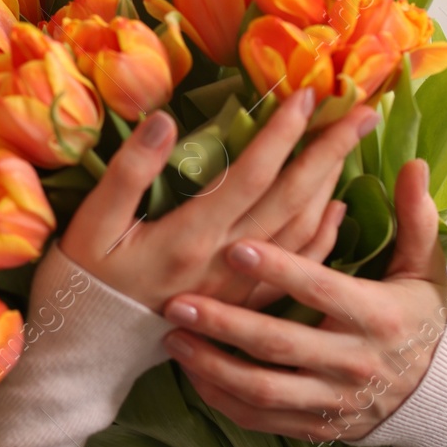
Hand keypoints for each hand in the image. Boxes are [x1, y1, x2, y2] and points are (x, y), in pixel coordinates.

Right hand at [58, 89, 378, 313]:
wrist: (87, 353)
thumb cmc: (84, 281)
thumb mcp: (93, 223)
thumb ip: (130, 172)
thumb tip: (165, 119)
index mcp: (191, 235)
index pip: (252, 174)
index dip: (283, 133)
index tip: (308, 94)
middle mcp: (225, 262)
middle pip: (291, 199)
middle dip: (329, 151)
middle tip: (362, 112)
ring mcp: (239, 288)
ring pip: (301, 232)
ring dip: (331, 186)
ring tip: (350, 145)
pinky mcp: (241, 306)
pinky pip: (295, 271)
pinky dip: (322, 237)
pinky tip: (337, 210)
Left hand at [160, 158, 446, 442]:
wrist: (439, 396)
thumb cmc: (419, 318)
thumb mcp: (424, 268)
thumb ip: (416, 217)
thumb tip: (412, 164)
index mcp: (377, 316)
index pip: (322, 289)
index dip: (279, 269)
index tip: (236, 245)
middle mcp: (353, 362)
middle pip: (279, 344)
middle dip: (224, 323)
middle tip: (177, 301)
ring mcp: (331, 400)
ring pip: (263, 389)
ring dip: (212, 366)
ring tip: (172, 337)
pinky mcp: (314, 425)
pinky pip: (260, 418)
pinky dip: (223, 399)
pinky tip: (191, 373)